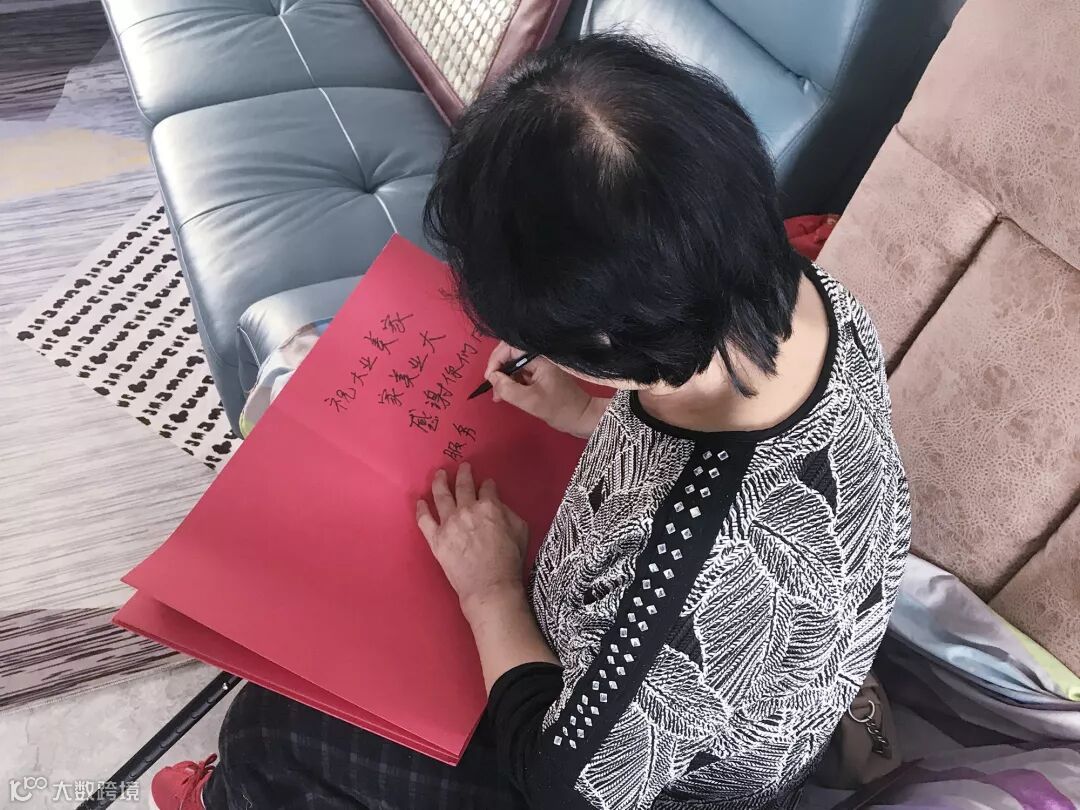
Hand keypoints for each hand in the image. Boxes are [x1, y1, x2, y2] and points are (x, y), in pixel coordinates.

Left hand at [416, 463, 528, 619]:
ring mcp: (449, 523)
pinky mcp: (436, 539)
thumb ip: (509, 513)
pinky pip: (424, 519)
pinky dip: (421, 508)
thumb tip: (499, 505)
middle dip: (464, 474)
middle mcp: (467, 509)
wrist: (490, 586)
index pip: (487, 488)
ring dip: (440, 482)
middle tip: (463, 468)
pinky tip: (420, 501)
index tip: (486, 484)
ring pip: (441, 495)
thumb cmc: (509, 561)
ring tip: (439, 474)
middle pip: (463, 486)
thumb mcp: (521, 530)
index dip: (488, 485)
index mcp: (490, 506)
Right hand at [485, 342, 601, 437]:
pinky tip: (506, 395)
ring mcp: (541, 365)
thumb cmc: (560, 409)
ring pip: (515, 365)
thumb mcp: (530, 401)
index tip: (490, 378)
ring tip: (498, 396)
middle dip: (499, 370)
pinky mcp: (541, 374)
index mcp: (540, 357)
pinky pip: (521, 373)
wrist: (582, 418)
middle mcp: (540, 357)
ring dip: (504, 378)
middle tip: (492, 388)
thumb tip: (492, 377)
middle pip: (511, 354)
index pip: (510, 347)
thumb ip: (507, 388)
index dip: (496, 360)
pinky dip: (512, 383)